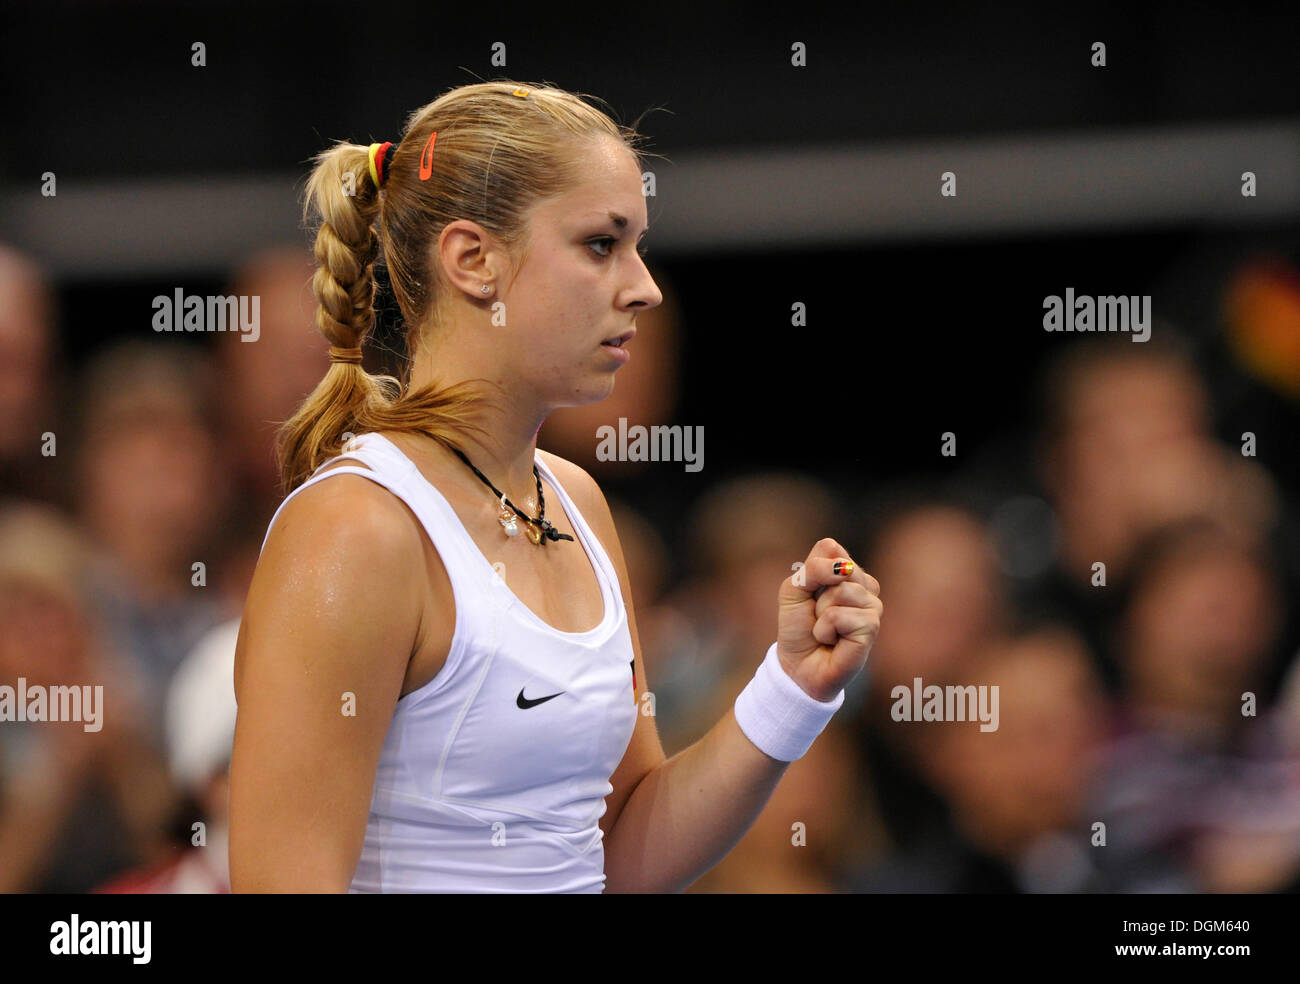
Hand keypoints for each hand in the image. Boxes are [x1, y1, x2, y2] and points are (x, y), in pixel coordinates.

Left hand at [776, 538, 881, 700]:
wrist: (798, 665)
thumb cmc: (798, 627)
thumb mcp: (794, 589)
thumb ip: (813, 568)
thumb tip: (843, 568)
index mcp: (849, 573)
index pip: (830, 547)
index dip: (810, 570)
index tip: (808, 593)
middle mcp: (865, 587)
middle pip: (837, 566)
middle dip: (815, 592)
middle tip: (816, 614)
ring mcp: (872, 607)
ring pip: (840, 590)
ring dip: (820, 614)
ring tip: (824, 629)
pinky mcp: (871, 628)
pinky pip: (839, 615)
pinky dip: (825, 629)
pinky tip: (831, 641)